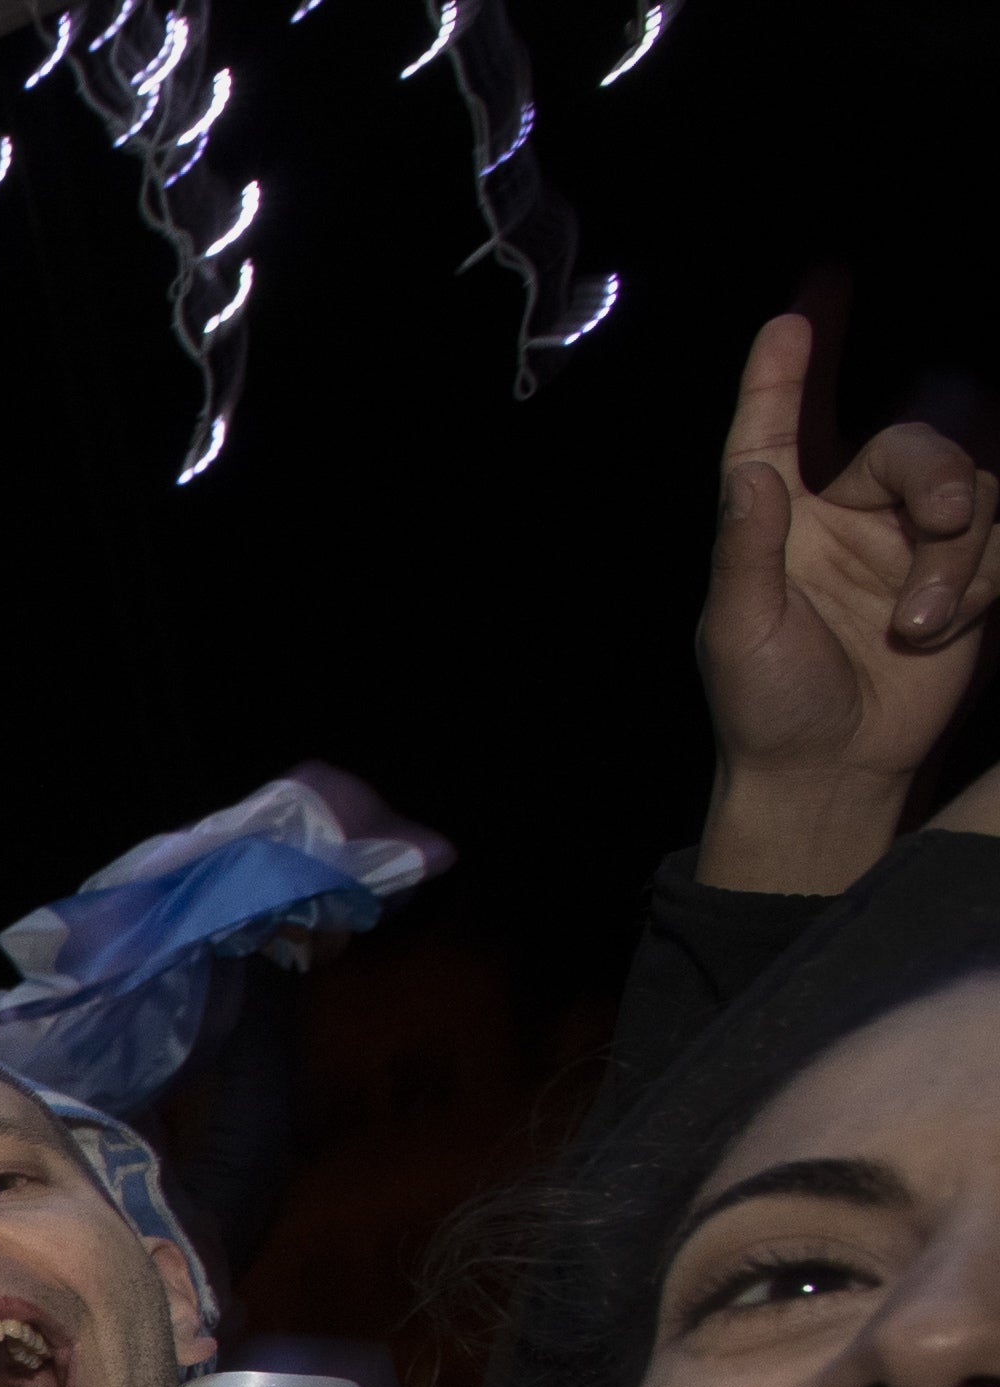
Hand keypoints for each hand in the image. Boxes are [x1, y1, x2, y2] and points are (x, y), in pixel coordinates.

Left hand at [695, 313, 991, 889]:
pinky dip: (977, 582)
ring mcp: (914, 536)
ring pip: (975, 483)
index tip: (813, 287)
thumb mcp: (738, 630)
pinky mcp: (966, 571)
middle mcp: (850, 507)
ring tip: (918, 621)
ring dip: (958, 548)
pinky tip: (938, 631)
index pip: (786, 416)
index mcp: (782, 509)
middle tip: (943, 520)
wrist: (831, 770)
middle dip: (941, 468)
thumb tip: (752, 474)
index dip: (797, 355)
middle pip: (921, 431)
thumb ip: (748, 547)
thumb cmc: (764, 703)